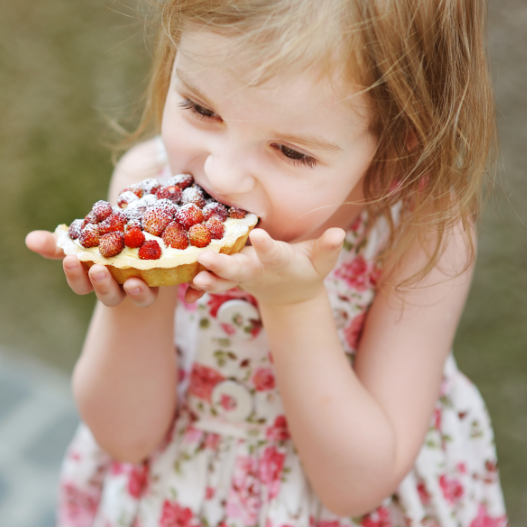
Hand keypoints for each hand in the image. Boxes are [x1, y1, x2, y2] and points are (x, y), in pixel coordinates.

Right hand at [25, 231, 159, 307]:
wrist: (145, 224)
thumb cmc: (105, 234)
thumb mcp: (81, 237)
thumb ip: (57, 243)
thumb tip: (29, 240)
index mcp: (96, 277)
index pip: (81, 285)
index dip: (75, 275)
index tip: (71, 258)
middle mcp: (120, 286)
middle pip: (109, 296)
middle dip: (102, 284)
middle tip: (98, 269)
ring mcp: (146, 283)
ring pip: (140, 297)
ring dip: (136, 292)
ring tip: (132, 281)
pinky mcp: (167, 275)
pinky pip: (166, 284)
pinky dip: (162, 281)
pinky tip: (159, 268)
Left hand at [190, 227, 345, 306]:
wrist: (289, 292)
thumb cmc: (306, 267)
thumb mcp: (320, 261)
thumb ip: (327, 249)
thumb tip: (340, 233)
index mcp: (281, 263)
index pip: (275, 254)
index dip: (268, 247)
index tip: (259, 236)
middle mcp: (258, 271)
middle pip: (240, 270)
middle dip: (224, 267)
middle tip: (207, 259)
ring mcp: (241, 277)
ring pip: (222, 280)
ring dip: (208, 281)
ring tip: (193, 280)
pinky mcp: (228, 280)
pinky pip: (211, 284)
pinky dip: (198, 290)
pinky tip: (186, 290)